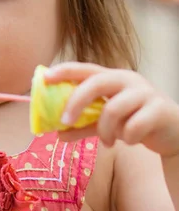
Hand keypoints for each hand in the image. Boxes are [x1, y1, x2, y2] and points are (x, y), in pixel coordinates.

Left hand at [45, 62, 178, 157]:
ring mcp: (145, 93)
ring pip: (113, 109)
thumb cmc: (135, 121)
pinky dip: (126, 138)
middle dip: (76, 102)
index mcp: (113, 78)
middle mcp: (128, 80)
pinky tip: (130, 140)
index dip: (65, 71)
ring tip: (108, 141)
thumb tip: (57, 133)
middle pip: (97, 82)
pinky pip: (132, 127)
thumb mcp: (106, 124)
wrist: (173, 133)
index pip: (86, 69)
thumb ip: (83, 126)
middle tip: (64, 121)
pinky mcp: (159, 109)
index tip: (45, 77)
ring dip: (104, 131)